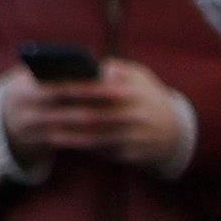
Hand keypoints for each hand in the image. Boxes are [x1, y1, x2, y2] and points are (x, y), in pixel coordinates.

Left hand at [0, 61, 191, 169]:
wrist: (177, 132)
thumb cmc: (150, 98)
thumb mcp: (141, 77)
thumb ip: (117, 68)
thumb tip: (92, 66)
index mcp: (134, 92)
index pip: (98, 89)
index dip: (74, 88)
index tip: (52, 87)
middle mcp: (135, 115)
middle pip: (94, 116)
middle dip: (67, 116)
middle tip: (44, 115)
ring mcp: (135, 137)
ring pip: (97, 138)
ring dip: (72, 137)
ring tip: (50, 133)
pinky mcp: (133, 155)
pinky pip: (104, 152)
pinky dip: (85, 149)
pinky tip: (69, 145)